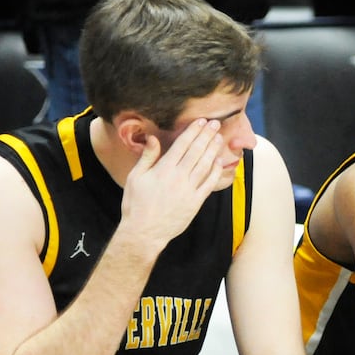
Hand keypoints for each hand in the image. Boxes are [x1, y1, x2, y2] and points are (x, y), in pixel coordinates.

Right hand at [120, 121, 227, 252]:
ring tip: (219, 138)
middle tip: (216, 124)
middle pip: (197, 151)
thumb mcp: (135, 177)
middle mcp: (179, 177)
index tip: (201, 122)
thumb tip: (153, 138)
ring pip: (205, 165)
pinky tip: (219, 162)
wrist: (144, 232)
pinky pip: (209, 184)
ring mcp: (189, 190)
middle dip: (207, 136)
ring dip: (213, 150)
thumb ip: (147, 157)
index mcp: (164, 169)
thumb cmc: (136, 204)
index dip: (193, 131)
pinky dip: (215, 172)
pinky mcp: (195, 202)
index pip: (182, 144)